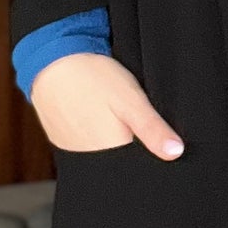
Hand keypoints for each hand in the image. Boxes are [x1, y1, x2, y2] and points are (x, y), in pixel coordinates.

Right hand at [30, 53, 185, 161]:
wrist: (52, 61)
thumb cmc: (92, 77)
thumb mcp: (131, 99)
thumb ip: (152, 128)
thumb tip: (175, 152)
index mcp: (112, 152)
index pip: (140, 166)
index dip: (152, 152)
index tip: (155, 134)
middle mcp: (92, 159)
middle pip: (123, 161)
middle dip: (134, 145)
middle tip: (130, 116)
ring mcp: (76, 152)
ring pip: (106, 155)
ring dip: (114, 140)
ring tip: (110, 113)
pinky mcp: (66, 143)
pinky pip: (88, 147)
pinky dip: (96, 136)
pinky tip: (97, 116)